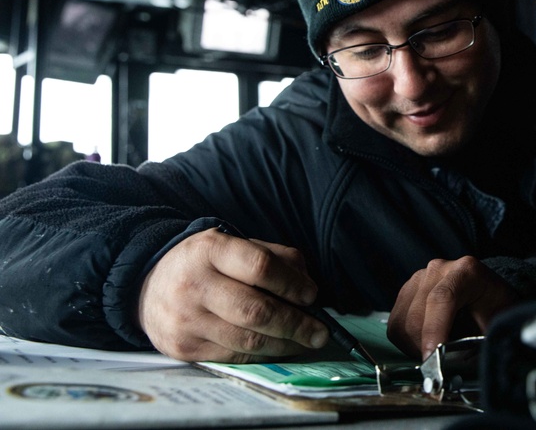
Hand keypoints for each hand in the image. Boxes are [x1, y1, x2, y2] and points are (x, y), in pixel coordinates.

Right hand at [136, 228, 329, 361]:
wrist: (147, 286)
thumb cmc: (204, 264)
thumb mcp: (234, 245)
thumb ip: (274, 257)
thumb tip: (307, 286)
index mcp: (211, 250)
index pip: (260, 266)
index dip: (291, 284)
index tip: (312, 296)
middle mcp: (194, 284)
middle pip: (256, 310)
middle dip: (296, 324)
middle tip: (321, 332)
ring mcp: (186, 319)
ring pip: (247, 339)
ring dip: (285, 344)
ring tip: (307, 342)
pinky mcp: (183, 348)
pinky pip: (233, 356)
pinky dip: (262, 355)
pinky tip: (278, 348)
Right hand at [387, 256, 516, 358]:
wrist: (489, 294)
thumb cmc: (495, 311)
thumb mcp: (496, 326)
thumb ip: (478, 345)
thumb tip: (453, 369)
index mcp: (466, 272)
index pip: (442, 298)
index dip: (434, 331)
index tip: (433, 359)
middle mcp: (438, 270)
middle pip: (417, 316)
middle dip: (426, 347)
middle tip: (441, 365)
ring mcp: (419, 278)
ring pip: (401, 323)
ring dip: (415, 346)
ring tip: (437, 351)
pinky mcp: (406, 291)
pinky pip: (396, 324)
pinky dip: (408, 341)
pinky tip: (428, 342)